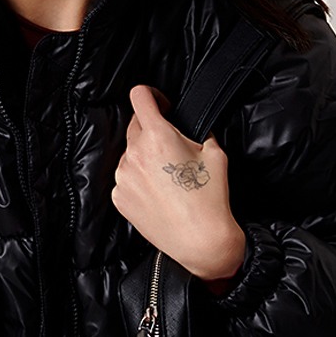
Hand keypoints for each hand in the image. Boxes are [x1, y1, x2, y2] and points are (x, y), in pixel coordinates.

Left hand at [111, 85, 245, 282]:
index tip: (160, 104)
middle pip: (135, 126)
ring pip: (130, 154)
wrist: (200, 241)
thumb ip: (197, 131)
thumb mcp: (215, 153)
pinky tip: (158, 193)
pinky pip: (126, 178)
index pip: (140, 97)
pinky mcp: (120, 197)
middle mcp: (134, 154)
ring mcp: (124, 177)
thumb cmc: (210, 200)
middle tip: (173, 147)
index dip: (152, 95)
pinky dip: (139, 180)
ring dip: (145, 157)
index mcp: (157, 137)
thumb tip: (188, 127)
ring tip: (168, 178)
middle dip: (152, 130)